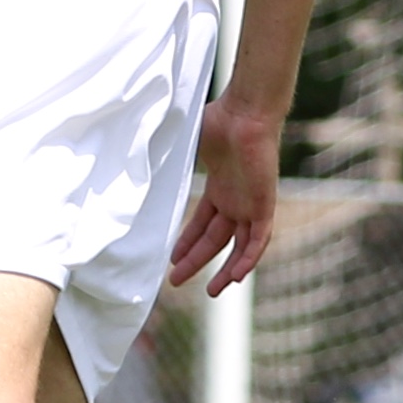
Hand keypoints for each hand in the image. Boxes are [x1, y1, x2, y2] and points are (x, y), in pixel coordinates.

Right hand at [169, 97, 281, 293]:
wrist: (247, 111)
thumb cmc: (220, 119)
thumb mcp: (188, 145)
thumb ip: (171, 161)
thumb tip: (136, 161)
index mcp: (221, 186)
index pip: (203, 222)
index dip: (188, 241)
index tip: (172, 258)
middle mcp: (237, 198)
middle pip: (216, 238)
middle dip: (196, 259)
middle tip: (175, 281)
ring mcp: (251, 202)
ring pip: (239, 245)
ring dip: (225, 269)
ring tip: (210, 292)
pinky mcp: (265, 204)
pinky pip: (259, 240)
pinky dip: (248, 259)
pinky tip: (234, 278)